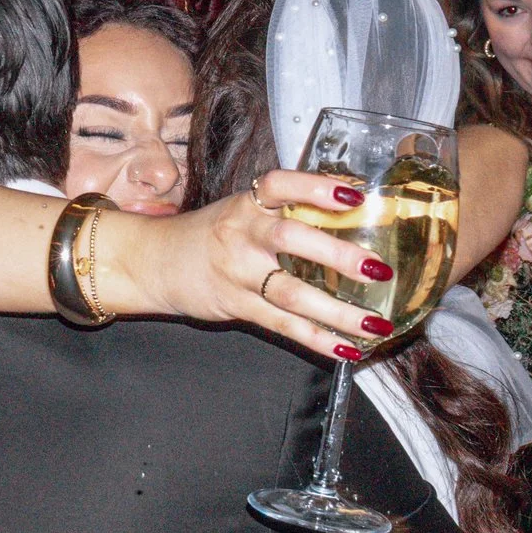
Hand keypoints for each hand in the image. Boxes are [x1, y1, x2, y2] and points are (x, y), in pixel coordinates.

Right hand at [121, 171, 404, 362]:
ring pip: (291, 293)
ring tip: (375, 322)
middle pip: (290, 239)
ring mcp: (238, 272)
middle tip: (378, 269)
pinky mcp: (237, 305)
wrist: (154, 261)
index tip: (354, 196)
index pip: (280, 184)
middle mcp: (242, 234)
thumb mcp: (242, 210)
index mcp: (247, 203)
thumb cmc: (210, 234)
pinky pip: (283, 325)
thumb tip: (352, 209)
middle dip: (337, 255)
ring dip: (338, 311)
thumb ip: (286, 210)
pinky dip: (317, 339)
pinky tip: (346, 348)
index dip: (317, 187)